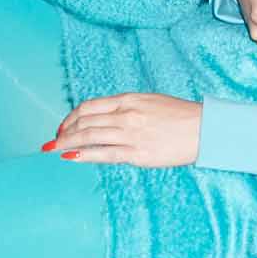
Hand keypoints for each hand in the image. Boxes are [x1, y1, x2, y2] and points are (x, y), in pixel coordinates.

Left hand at [42, 92, 202, 166]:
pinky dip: (84, 155)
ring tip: (54, 151)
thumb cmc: (179, 116)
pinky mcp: (138, 154)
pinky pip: (104, 154)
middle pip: (85, 122)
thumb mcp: (149, 102)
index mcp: (128, 100)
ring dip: (67, 144)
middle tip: (53, 142)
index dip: (70, 117)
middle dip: (64, 133)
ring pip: (89, 137)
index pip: (89, 107)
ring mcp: (131, 134)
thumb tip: (103, 120)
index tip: (62, 127)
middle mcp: (126, 114)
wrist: (203, 129)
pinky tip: (71, 157)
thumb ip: (125, 109)